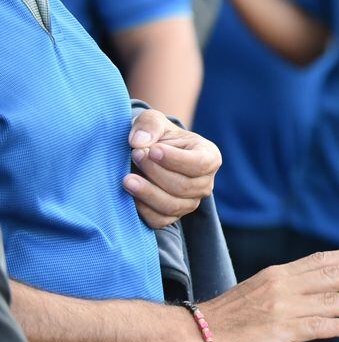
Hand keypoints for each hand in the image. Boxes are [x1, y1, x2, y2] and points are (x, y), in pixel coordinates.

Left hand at [124, 109, 221, 228]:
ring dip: (147, 192)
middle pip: (184, 186)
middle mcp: (204, 182)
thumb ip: (148, 125)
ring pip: (172, 205)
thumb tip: (139, 142)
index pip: (201, 164)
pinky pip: (160, 220)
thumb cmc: (156, 136)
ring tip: (126, 178)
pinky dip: (143, 209)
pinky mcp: (172, 216)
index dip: (176, 160)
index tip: (152, 150)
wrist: (146, 154)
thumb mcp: (153, 121)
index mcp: (209, 157)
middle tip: (135, 155)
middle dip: (156, 172)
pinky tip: (129, 195)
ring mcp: (190, 202)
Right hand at [201, 247, 338, 341]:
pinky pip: (316, 327)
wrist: (193, 335)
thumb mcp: (254, 293)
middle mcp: (283, 287)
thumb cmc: (221, 319)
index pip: (318, 261)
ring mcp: (283, 309)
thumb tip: (303, 291)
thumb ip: (280, 290)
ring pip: (330, 300)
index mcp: (277, 275)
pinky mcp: (280, 332)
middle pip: (330, 274)